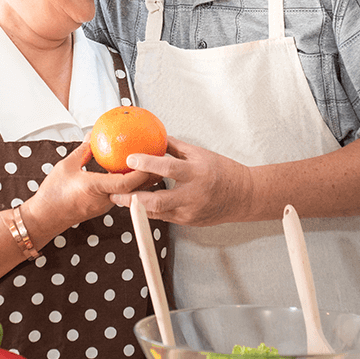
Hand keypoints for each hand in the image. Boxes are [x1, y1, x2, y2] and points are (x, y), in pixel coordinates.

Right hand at [23, 140, 160, 244]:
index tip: (151, 159)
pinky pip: (121, 194)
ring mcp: (104, 205)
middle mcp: (104, 199)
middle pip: (135, 189)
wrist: (45, 218)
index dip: (141, 172)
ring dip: (140, 181)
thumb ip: (83, 151)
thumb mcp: (66, 165)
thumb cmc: (53, 193)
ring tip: (150, 165)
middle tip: (159, 160)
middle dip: (149, 176)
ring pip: (129, 193)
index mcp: (96, 188)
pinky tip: (129, 174)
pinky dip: (128, 184)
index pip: (126, 182)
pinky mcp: (102, 207)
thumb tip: (94, 136)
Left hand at [110, 136, 253, 226]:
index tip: (130, 158)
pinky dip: (149, 211)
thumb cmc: (223, 171)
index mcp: (197, 173)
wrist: (244, 196)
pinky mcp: (188, 222)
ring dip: (136, 207)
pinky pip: (164, 217)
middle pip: (157, 201)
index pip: (168, 168)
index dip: (147, 163)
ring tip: (120, 198)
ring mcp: (190, 212)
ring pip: (157, 213)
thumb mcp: (200, 154)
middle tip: (115, 191)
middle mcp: (193, 195)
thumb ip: (175, 147)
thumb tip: (154, 136)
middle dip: (133, 198)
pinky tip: (137, 204)